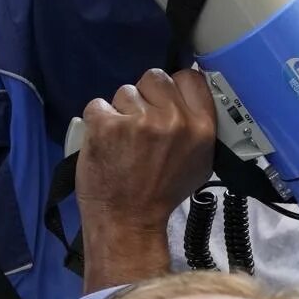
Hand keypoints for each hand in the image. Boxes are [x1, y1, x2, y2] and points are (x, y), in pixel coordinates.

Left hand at [75, 68, 218, 226]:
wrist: (128, 221)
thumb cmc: (160, 195)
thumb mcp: (200, 163)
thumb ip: (199, 128)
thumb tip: (192, 100)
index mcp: (200, 128)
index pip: (190, 77)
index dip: (175, 85)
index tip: (165, 97)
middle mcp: (173, 120)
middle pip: (155, 77)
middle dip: (146, 96)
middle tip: (140, 124)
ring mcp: (139, 121)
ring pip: (125, 92)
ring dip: (121, 111)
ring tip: (123, 141)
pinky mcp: (107, 125)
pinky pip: (98, 105)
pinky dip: (97, 121)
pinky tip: (105, 142)